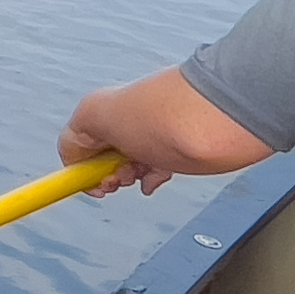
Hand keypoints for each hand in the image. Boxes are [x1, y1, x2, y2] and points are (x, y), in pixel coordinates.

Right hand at [58, 67, 265, 196]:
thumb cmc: (165, 115)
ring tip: (141, 176)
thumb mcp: (98, 117)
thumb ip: (75, 139)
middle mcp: (126, 121)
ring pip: (127, 165)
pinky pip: (155, 169)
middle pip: (101, 158)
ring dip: (129, 177)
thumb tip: (71, 160)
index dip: (79, 168)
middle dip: (106, 174)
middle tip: (120, 177)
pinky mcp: (176, 151)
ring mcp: (151, 137)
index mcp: (103, 110)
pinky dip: (151, 179)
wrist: (223, 120)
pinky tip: (155, 180)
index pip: (76, 145)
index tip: (91, 184)